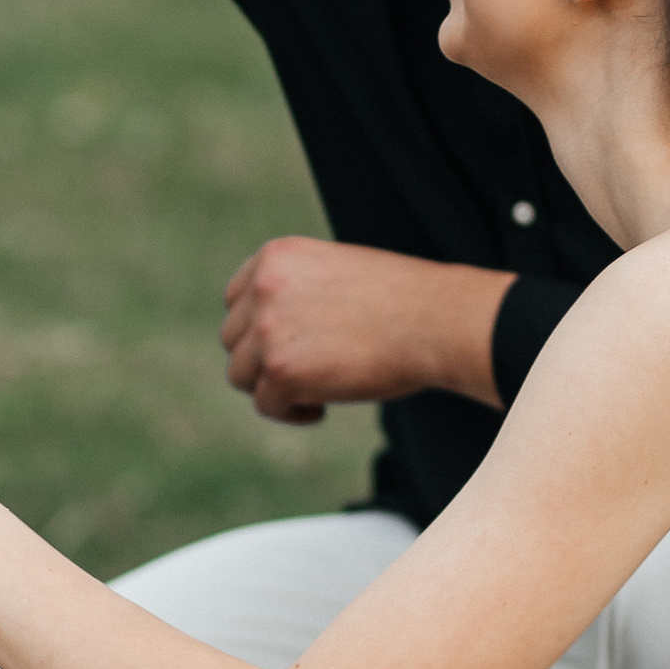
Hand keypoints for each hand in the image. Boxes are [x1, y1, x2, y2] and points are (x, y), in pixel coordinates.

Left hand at [219, 239, 511, 420]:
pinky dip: (291, 413)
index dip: (256, 328)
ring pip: (241, 375)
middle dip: (262, 360)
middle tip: (305, 373)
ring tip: (314, 392)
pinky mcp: (280, 372)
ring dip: (272, 388)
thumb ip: (298, 292)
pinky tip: (321, 409)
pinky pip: (265, 405)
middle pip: (233, 339)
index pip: (236, 297)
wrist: (436, 320)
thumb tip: (268, 335)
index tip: (285, 345)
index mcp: (277, 256)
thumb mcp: (338, 273)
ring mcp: (268, 330)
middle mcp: (263, 287)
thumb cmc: (404, 301)